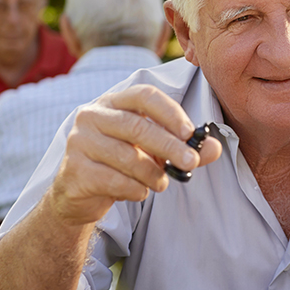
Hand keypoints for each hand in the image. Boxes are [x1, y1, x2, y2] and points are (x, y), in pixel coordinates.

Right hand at [48, 85, 222, 225]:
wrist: (78, 194)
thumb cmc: (121, 165)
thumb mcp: (155, 153)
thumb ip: (185, 148)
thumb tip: (214, 148)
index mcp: (112, 103)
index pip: (144, 95)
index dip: (169, 111)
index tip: (189, 132)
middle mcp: (92, 116)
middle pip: (136, 126)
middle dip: (169, 146)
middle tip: (191, 162)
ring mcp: (79, 142)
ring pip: (127, 157)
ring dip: (153, 174)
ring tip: (162, 184)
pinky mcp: (74, 170)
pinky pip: (114, 180)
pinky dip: (135, 190)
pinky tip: (139, 192)